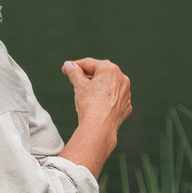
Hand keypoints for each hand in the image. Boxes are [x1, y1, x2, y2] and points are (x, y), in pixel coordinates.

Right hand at [58, 58, 132, 176]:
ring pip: (110, 85)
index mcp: (111, 70)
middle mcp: (122, 79)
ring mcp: (126, 93)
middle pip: (102, 72)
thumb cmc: (89, 105)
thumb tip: (69, 65)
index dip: (75, 66)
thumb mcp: (79, 86)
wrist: (99, 129)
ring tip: (85, 91)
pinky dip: (106, 98)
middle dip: (88, 74)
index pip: (90, 64)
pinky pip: (115, 98)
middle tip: (75, 77)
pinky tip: (97, 103)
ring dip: (98, 85)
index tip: (65, 69)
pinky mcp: (126, 106)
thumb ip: (74, 72)